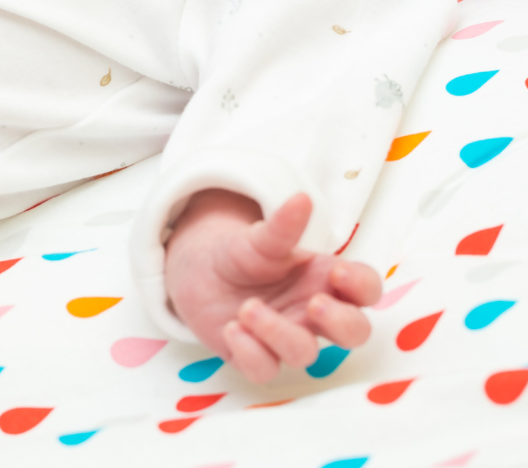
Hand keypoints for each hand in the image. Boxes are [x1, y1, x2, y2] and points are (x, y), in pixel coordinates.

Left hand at [163, 190, 380, 383]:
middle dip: (341, 323)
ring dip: (279, 333)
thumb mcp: (260, 237)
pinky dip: (249, 352)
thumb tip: (302, 198)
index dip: (362, 287)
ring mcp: (286, 337)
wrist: (199, 270)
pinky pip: (264, 369)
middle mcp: (312, 314)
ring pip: (304, 353)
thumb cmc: (244, 254)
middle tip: (314, 304)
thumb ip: (282, 225)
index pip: (366, 290)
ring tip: (248, 308)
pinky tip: (232, 329)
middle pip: (353, 333)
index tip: (339, 274)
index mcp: (323, 280)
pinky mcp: (255, 356)